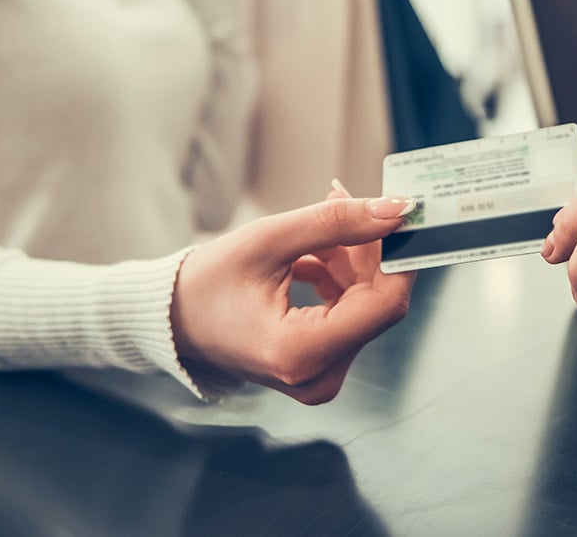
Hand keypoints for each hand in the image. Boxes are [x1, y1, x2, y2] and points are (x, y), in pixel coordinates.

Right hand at [170, 190, 415, 403]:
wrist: (174, 319)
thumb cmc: (209, 282)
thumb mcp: (270, 240)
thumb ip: (337, 223)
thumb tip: (397, 209)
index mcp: (301, 353)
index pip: (385, 304)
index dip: (399, 255)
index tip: (402, 213)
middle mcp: (318, 376)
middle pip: (376, 301)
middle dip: (369, 248)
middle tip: (347, 199)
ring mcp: (320, 376)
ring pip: (364, 302)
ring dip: (351, 257)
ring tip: (323, 221)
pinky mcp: (320, 365)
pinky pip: (349, 311)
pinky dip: (340, 275)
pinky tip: (315, 250)